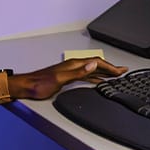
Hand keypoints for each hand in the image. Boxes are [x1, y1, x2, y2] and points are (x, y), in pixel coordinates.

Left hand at [10, 58, 127, 100]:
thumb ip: (78, 73)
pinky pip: (86, 76)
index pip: (97, 62)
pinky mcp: (67, 78)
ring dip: (104, 72)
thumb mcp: (60, 79)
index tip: (120, 70)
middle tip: (122, 71)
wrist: (26, 86)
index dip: (110, 66)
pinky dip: (95, 77)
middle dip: (110, 68)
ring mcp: (70, 71)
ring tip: (114, 75)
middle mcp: (73, 66)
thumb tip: (93, 65)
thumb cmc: (39, 83)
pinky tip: (97, 80)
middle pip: (96, 65)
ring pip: (92, 70)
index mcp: (74, 64)